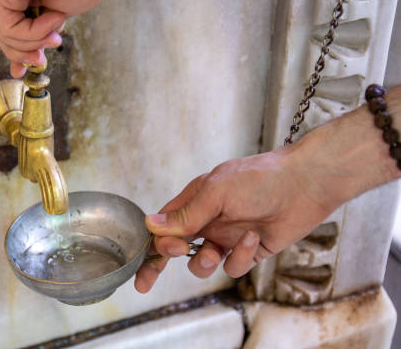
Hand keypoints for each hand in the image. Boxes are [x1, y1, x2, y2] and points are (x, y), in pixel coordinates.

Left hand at [0, 0, 110, 77]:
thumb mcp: (62, 15)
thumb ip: (46, 32)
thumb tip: (38, 54)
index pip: (12, 25)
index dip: (20, 49)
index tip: (35, 63)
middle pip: (2, 30)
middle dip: (20, 52)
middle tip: (40, 60)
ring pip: (1, 30)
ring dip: (28, 44)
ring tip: (52, 37)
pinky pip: (8, 26)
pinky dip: (31, 32)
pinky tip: (51, 19)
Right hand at [134, 147, 336, 292]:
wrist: (305, 185)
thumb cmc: (259, 179)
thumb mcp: (216, 192)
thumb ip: (186, 214)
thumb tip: (150, 225)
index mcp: (194, 201)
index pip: (163, 226)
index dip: (152, 246)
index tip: (147, 265)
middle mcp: (207, 220)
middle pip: (176, 248)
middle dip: (163, 262)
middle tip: (156, 273)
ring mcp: (227, 236)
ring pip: (202, 262)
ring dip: (204, 261)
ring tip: (215, 252)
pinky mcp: (249, 250)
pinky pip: (234, 265)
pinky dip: (240, 256)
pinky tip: (253, 239)